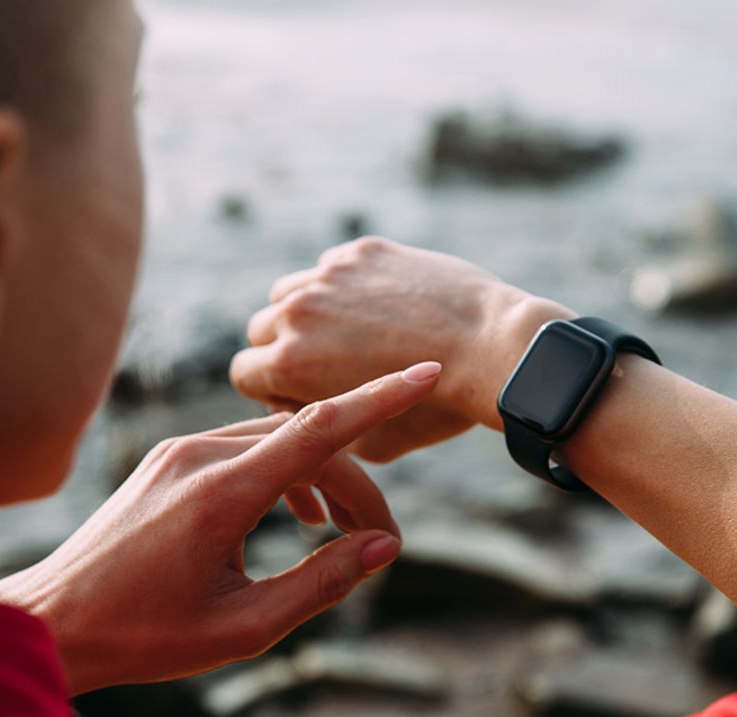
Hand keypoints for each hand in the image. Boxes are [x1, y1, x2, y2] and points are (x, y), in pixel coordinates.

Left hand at [0, 364, 441, 694]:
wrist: (53, 622)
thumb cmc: (144, 636)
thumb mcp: (244, 627)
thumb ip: (321, 583)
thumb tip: (383, 549)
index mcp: (221, 492)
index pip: (319, 428)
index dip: (380, 399)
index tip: (426, 372)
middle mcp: (199, 455)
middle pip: (307, 441)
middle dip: (356, 483)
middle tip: (382, 540)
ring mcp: (179, 453)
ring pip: (276, 443)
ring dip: (320, 479)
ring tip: (343, 533)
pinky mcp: (169, 461)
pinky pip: (243, 450)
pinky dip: (282, 476)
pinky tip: (295, 517)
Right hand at [230, 236, 574, 461]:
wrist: (492, 351)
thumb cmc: (432, 411)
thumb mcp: (365, 444)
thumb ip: (318, 425)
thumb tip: (296, 414)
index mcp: (289, 363)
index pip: (244, 372)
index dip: (268, 390)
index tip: (299, 396)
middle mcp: (298, 311)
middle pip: (260, 329)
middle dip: (281, 349)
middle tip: (322, 367)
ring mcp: (329, 274)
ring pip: (289, 292)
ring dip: (304, 314)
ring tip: (345, 336)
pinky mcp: (362, 251)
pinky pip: (330, 269)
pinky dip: (342, 290)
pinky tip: (380, 311)